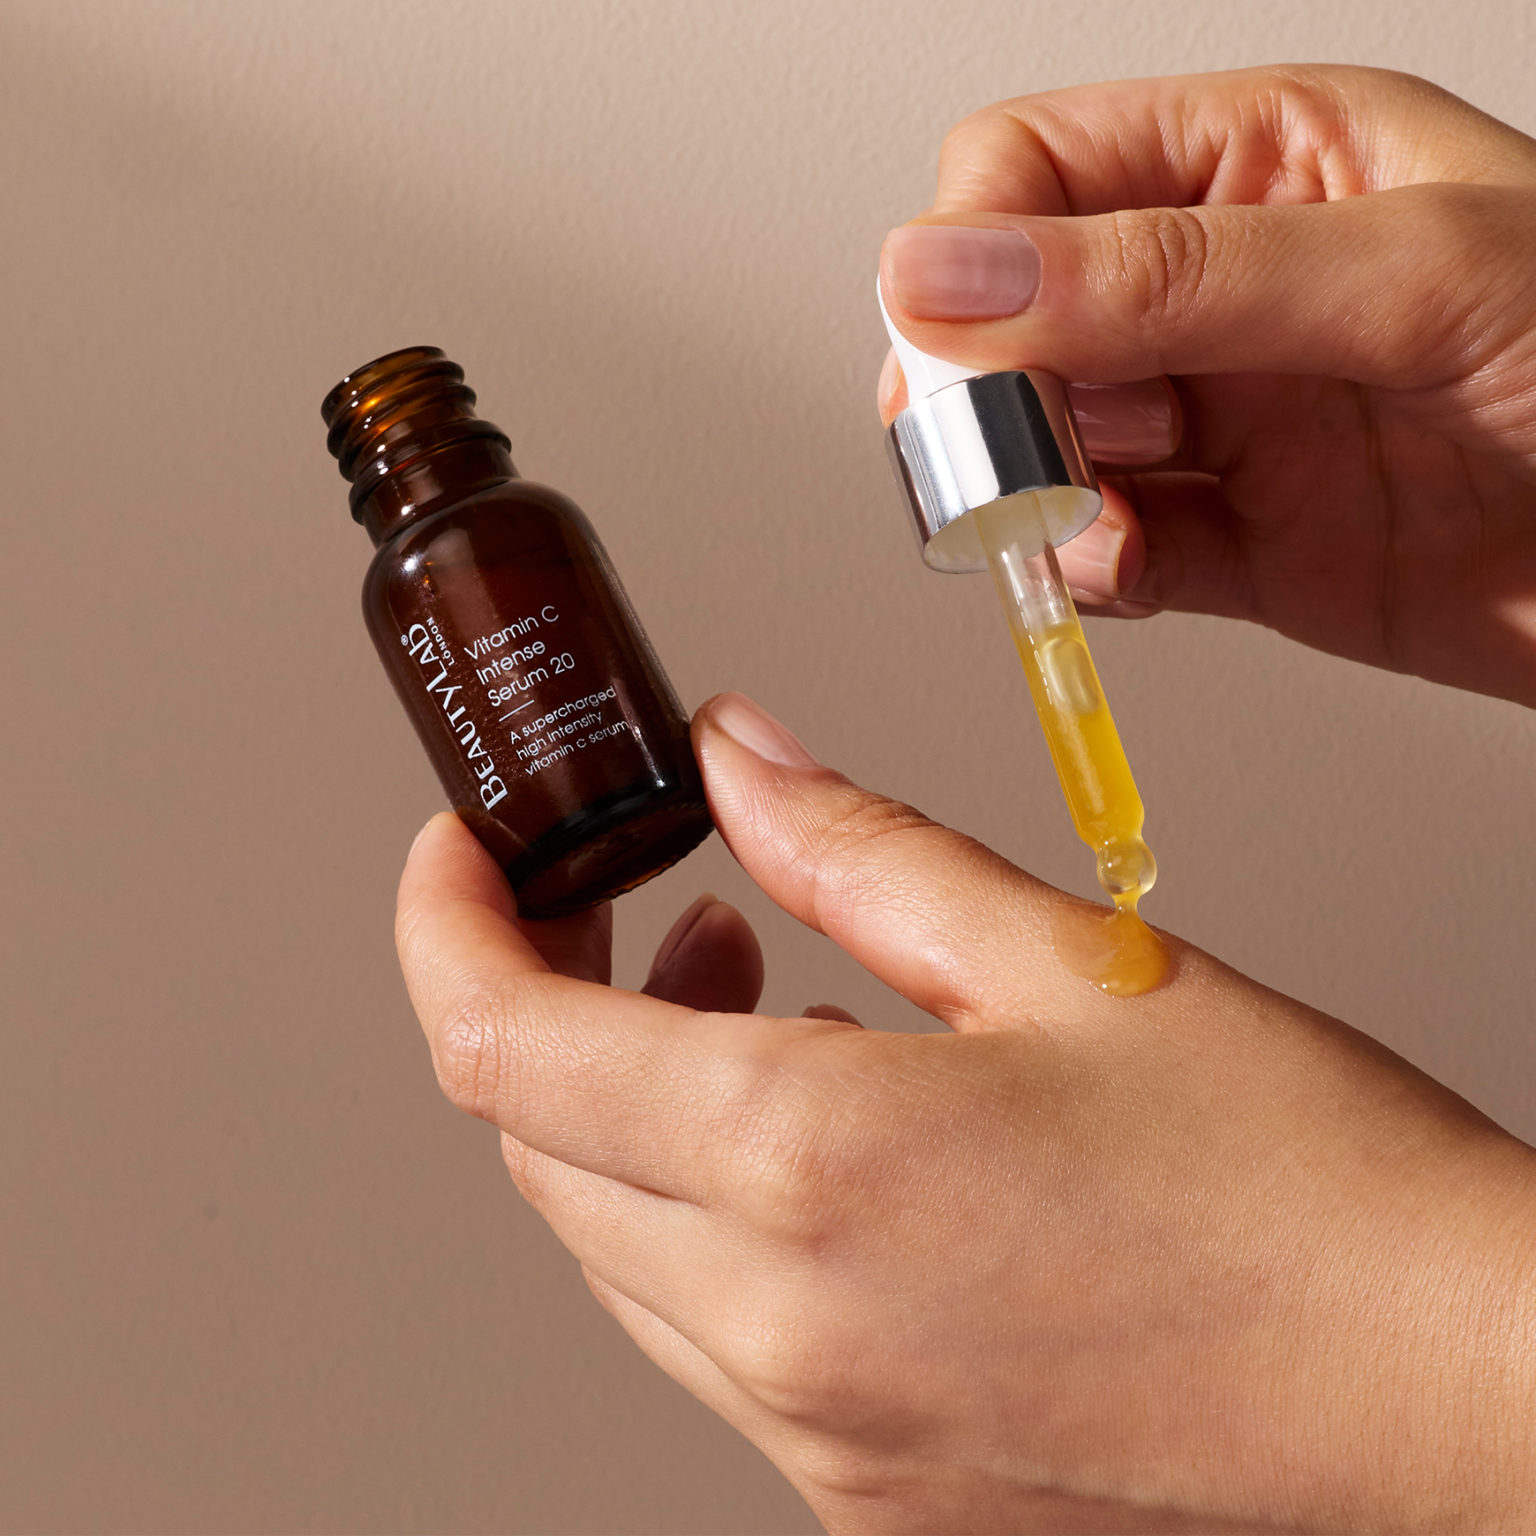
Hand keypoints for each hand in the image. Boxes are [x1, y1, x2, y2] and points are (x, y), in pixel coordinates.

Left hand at [397, 693, 1535, 1533]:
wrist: (1452, 1398)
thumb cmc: (1302, 1188)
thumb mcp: (1069, 960)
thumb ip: (859, 850)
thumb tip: (739, 761)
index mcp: (817, 1168)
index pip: (502, 1049)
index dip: (449, 929)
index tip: (466, 859)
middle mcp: (789, 1331)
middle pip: (539, 1147)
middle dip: (556, 1004)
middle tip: (662, 910)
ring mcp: (820, 1437)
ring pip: (614, 1250)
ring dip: (638, 1114)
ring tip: (768, 1007)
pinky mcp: (870, 1497)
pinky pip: (714, 1341)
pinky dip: (717, 1223)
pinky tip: (835, 1151)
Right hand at [877, 66, 1535, 706]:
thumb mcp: (1409, 278)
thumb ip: (1169, 276)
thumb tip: (945, 271)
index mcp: (1266, 163)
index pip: (1033, 171)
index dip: (969, 255)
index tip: (958, 351)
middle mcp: (1225, 290)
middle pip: (1015, 319)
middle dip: (995, 395)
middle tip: (1023, 453)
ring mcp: (1227, 421)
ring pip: (1049, 446)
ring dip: (1040, 496)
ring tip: (1098, 522)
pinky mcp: (1238, 542)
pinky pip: (1110, 550)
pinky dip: (1091, 570)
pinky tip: (1130, 568)